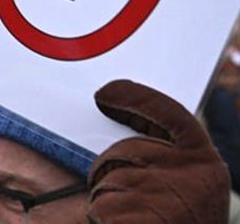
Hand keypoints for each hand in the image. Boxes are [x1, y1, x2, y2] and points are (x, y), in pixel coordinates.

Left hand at [87, 80, 228, 223]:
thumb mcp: (184, 193)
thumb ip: (163, 162)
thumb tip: (117, 127)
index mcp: (205, 163)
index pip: (169, 114)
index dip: (135, 99)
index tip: (104, 94)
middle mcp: (193, 174)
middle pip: (123, 150)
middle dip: (111, 172)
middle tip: (130, 204)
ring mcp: (170, 195)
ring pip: (108, 180)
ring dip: (106, 200)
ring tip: (133, 221)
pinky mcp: (145, 218)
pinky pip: (101, 208)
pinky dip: (102, 221)